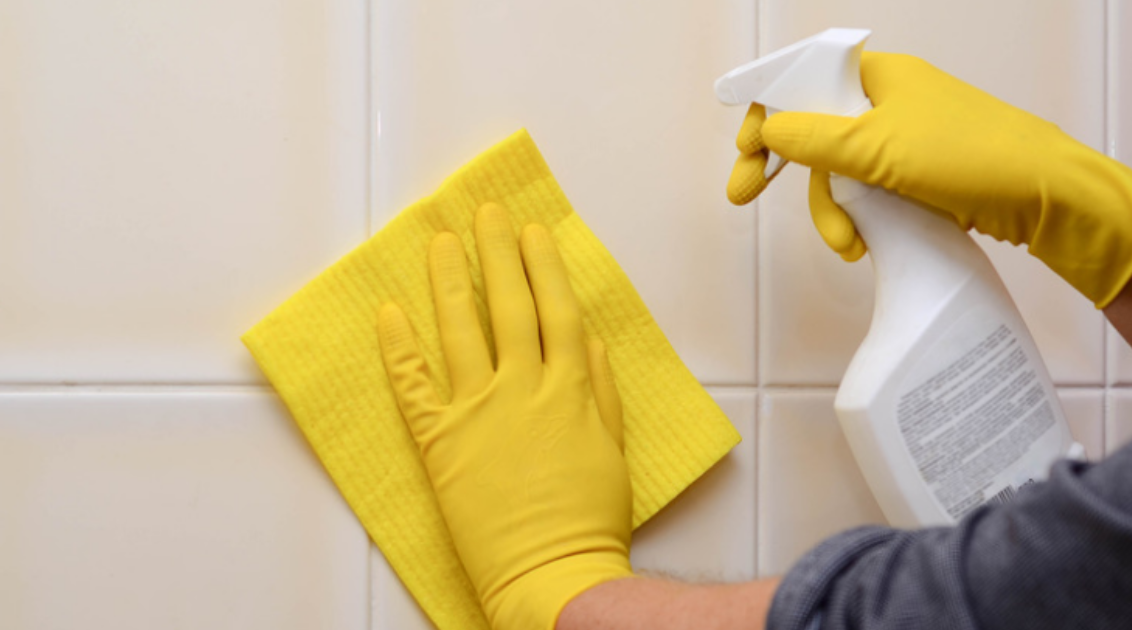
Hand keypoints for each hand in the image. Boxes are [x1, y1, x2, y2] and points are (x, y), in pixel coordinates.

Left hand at [378, 203, 632, 629]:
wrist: (552, 573)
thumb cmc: (589, 518)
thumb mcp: (612, 448)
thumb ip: (602, 389)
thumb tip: (589, 338)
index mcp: (569, 389)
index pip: (555, 311)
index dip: (543, 267)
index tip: (532, 233)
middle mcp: (522, 389)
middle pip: (509, 306)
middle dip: (499, 254)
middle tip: (486, 214)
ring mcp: (478, 412)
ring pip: (460, 332)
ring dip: (450, 282)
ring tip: (441, 243)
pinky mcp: (441, 442)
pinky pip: (414, 387)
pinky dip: (400, 348)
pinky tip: (390, 313)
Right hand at [727, 52, 1131, 307]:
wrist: (1044, 197)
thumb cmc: (967, 156)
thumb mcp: (876, 148)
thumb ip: (812, 139)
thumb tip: (768, 131)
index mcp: (878, 76)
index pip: (803, 82)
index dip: (767, 113)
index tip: (743, 150)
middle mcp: (888, 103)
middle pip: (814, 133)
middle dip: (786, 172)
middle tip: (741, 196)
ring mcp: (904, 142)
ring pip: (840, 172)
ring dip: (832, 209)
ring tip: (846, 243)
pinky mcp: (918, 178)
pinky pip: (868, 194)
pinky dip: (858, 219)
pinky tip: (862, 245)